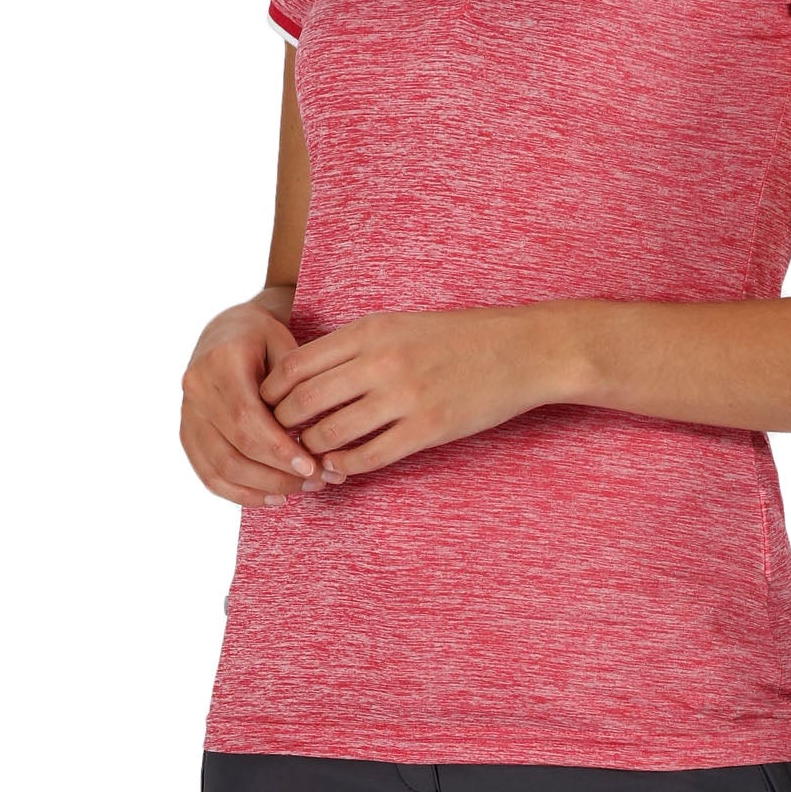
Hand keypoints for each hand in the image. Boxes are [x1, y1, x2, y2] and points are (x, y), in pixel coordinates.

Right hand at [179, 301, 333, 506]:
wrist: (227, 330)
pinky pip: (208, 474)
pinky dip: (240, 493)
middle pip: (235, 449)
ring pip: (220, 469)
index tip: (312, 466)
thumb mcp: (285, 344)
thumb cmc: (264, 337)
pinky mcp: (188, 433)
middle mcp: (196, 389)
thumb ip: (295, 385)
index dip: (278, 450)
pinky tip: (273, 497)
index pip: (247, 419)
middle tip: (318, 480)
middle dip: (279, 473)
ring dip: (263, 488)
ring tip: (302, 490)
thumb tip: (312, 436)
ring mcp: (187, 413)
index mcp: (220, 363)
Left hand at [256, 305, 555, 486]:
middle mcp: (382, 361)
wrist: (522, 350)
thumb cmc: (459, 337)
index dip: (272, 392)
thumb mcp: (400, 325)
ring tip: (308, 456)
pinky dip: (345, 466)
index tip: (268, 406)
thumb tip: (303, 377)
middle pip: (303, 402)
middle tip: (279, 438)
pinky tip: (341, 466)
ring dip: (311, 451)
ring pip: (330, 433)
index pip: (295, 364)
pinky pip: (368, 456)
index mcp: (371, 330)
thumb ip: (354, 347)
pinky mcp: (428, 428)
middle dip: (282, 426)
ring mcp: (405, 397)